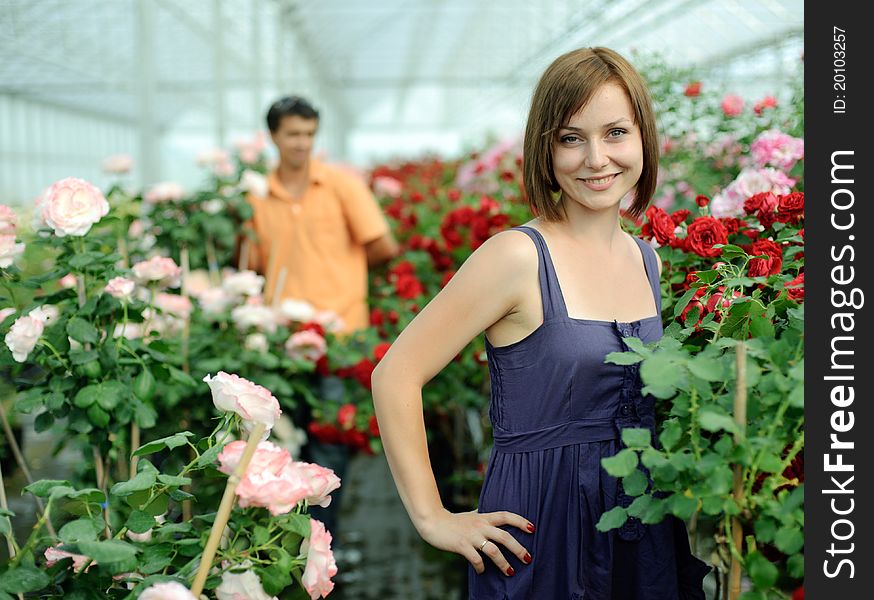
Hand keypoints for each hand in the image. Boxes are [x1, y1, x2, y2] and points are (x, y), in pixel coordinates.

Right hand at [417, 508, 533, 575]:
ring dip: (504, 563)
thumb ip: (483, 515)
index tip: (533, 528)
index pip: (506, 515)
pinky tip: (482, 572)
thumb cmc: (454, 521)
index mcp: (484, 517)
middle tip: (528, 558)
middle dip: (518, 549)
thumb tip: (494, 514)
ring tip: (510, 572)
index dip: (520, 521)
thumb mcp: (471, 514)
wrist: (434, 523)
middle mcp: (480, 526)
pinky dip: (481, 568)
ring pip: (494, 551)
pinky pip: (476, 559)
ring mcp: (472, 536)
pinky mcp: (462, 546)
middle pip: (505, 536)